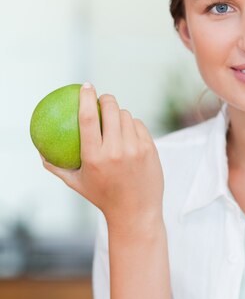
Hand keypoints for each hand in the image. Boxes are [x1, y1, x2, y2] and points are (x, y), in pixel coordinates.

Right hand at [41, 83, 163, 226]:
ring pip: (126, 116)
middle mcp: (115, 151)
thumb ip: (56, 166)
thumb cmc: (102, 197)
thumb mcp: (76, 183)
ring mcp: (135, 149)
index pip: (88, 118)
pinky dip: (132, 125)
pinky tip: (128, 130)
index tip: (86, 86)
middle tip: (102, 100)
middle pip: (111, 110)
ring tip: (114, 120)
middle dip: (106, 99)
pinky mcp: (150, 149)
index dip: (86, 97)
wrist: (135, 212)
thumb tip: (40, 149)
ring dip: (119, 114)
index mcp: (94, 157)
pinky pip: (139, 125)